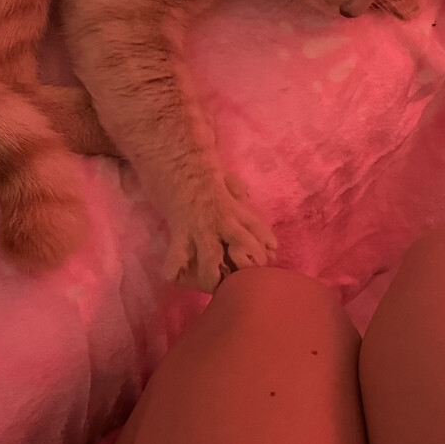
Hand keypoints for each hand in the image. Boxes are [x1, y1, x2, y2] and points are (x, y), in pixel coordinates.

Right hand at [165, 173, 275, 291]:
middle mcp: (221, 220)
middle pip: (242, 247)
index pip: (257, 227)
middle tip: (242, 279)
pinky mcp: (179, 231)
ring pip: (213, 260)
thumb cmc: (197, 166)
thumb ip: (235, 188)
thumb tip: (244, 194)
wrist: (174, 156)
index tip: (270, 252)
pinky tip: (175, 278)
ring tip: (212, 287)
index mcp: (233, 207)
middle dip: (245, 266)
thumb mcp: (223, 176)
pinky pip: (177, 256)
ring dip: (214, 277)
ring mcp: (200, 228)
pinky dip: (175, 269)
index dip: (265, 242)